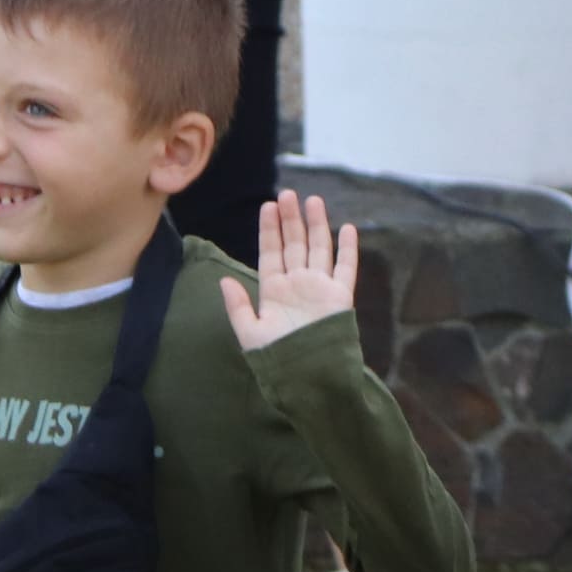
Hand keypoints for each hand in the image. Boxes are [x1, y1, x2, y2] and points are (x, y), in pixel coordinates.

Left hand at [222, 195, 358, 348]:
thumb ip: (239, 307)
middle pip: (295, 244)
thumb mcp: (250, 334)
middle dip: (291, 219)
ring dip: (316, 225)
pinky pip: (346, 268)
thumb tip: (224, 280)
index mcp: (274, 292)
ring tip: (313, 200)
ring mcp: (320, 289)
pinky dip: (348, 249)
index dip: (270, 230)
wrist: (309, 378)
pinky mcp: (340, 297)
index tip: (268, 206)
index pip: (271, 253)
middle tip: (288, 194)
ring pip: (319, 249)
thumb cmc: (278, 360)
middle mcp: (298, 285)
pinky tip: (347, 228)